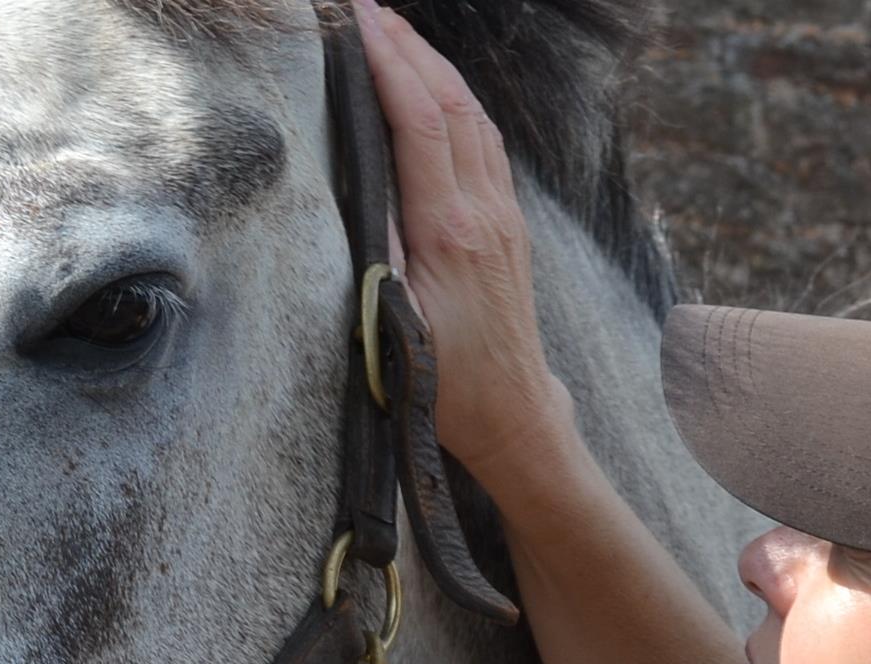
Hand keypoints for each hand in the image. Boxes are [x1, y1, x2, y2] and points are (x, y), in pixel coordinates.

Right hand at [354, 0, 574, 491]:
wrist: (514, 415)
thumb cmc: (444, 383)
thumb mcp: (393, 325)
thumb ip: (378, 253)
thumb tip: (357, 186)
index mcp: (450, 230)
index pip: (419, 123)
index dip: (388, 66)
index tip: (357, 25)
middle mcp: (484, 212)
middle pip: (450, 104)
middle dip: (409, 49)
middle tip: (367, 10)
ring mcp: (503, 217)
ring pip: (473, 118)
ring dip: (435, 68)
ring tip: (396, 34)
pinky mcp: (509, 227)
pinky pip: (484, 144)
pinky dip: (455, 102)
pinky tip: (436, 92)